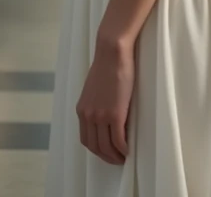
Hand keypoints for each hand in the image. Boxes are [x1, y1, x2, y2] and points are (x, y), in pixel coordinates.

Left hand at [76, 35, 134, 164]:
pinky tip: (128, 150)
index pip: (85, 139)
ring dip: (115, 156)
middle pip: (95, 146)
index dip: (96, 149)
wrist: (112, 52)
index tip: (106, 152)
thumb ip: (95, 103)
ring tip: (124, 157)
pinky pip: (119, 140)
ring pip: (107, 147)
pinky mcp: (115, 114)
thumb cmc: (106, 65)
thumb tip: (104, 114)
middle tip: (116, 159)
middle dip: (106, 156)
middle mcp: (88, 115)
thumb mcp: (94, 88)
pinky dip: (123, 149)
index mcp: (82, 109)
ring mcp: (101, 116)